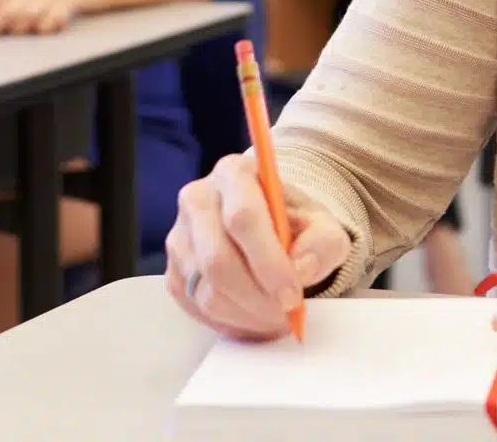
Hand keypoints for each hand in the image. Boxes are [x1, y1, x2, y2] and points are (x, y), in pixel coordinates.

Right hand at [164, 153, 352, 339]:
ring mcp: (179, 237)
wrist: (268, 227)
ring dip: (246, 315)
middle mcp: (197, 200)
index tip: (291, 296)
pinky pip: (195, 308)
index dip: (268, 263)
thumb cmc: (292, 222)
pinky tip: (253, 318)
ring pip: (206, 290)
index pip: (242, 218)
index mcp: (234, 174)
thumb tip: (301, 269)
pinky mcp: (173, 271)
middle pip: (217, 260)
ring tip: (275, 318)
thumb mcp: (322, 224)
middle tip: (286, 315)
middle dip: (257, 298)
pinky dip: (229, 322)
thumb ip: (323, 243)